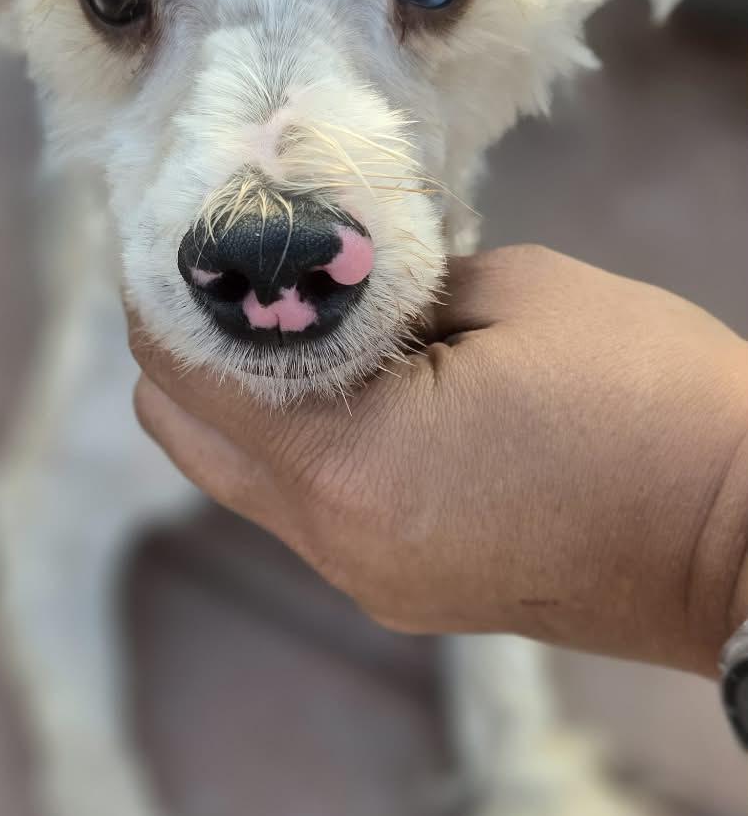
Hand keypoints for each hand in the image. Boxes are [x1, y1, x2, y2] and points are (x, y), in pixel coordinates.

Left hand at [132, 246, 747, 673]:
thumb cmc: (651, 402)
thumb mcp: (516, 295)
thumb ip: (395, 290)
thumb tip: (337, 290)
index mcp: (346, 469)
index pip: (186, 373)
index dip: (164, 290)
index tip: (174, 225)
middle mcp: (335, 542)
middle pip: (191, 435)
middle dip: (189, 343)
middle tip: (226, 262)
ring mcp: (371, 579)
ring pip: (247, 476)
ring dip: (249, 396)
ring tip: (293, 310)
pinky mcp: (412, 590)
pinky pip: (314, 506)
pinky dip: (305, 441)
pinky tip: (356, 375)